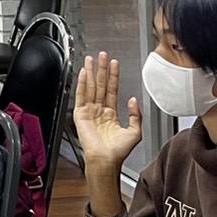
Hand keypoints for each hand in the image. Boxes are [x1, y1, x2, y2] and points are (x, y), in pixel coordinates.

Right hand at [74, 52, 141, 168]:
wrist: (106, 161)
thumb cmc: (118, 152)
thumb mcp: (135, 132)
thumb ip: (136, 115)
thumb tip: (134, 99)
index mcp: (111, 114)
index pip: (112, 90)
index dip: (114, 76)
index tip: (115, 64)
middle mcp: (99, 110)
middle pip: (101, 84)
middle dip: (101, 69)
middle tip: (102, 55)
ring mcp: (89, 111)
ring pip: (91, 87)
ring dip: (91, 72)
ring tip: (91, 59)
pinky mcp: (80, 114)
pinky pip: (81, 95)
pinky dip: (82, 83)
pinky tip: (84, 73)